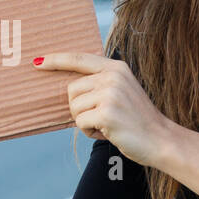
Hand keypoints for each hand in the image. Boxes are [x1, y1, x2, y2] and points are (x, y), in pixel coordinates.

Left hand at [33, 52, 172, 167]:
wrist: (161, 139)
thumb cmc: (137, 120)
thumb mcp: (122, 92)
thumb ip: (100, 83)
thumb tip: (69, 88)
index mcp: (116, 68)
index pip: (80, 59)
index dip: (57, 60)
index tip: (38, 62)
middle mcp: (113, 76)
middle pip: (71, 90)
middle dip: (80, 108)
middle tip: (103, 117)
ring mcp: (110, 93)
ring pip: (74, 107)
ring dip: (85, 121)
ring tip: (108, 125)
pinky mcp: (106, 112)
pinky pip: (80, 122)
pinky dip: (89, 132)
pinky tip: (108, 133)